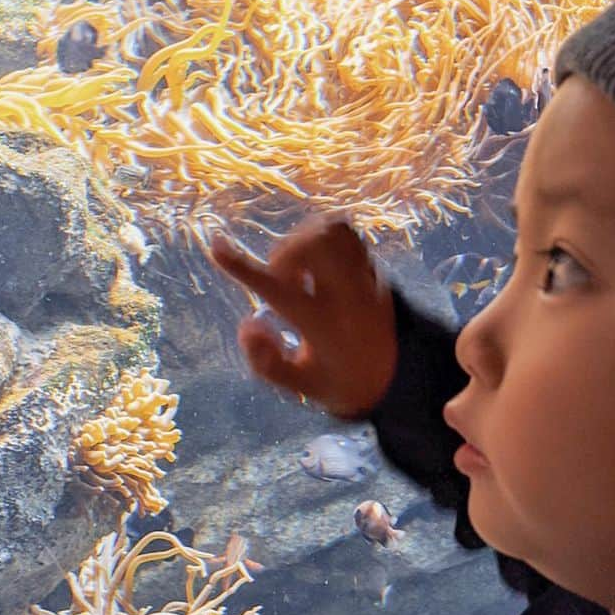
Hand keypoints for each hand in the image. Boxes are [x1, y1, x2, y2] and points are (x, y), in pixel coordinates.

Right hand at [210, 217, 397, 418]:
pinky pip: (344, 230)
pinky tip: (314, 261)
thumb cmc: (339, 381)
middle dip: (283, 256)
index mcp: (324, 326)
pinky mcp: (372, 263)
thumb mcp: (299, 385)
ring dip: (301, 242)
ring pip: (328, 230)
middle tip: (283, 282)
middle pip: (310, 245)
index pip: (279, 290)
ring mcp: (363, 275)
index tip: (216, 246)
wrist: (398, 374)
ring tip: (299, 271)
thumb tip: (247, 325)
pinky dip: (321, 234)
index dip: (243, 268)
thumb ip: (266, 362)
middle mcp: (346, 295)